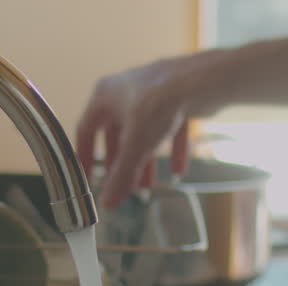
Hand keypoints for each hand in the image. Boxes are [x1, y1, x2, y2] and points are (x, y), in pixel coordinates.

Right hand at [76, 58, 200, 208]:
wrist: (202, 81)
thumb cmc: (160, 103)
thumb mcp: (136, 146)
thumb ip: (121, 175)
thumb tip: (108, 202)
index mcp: (104, 96)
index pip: (86, 129)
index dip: (85, 156)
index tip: (88, 177)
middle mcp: (124, 91)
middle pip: (117, 134)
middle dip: (122, 163)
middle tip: (123, 185)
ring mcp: (151, 93)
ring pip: (143, 133)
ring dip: (145, 161)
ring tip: (148, 186)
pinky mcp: (175, 98)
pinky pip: (169, 128)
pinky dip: (172, 150)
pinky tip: (178, 171)